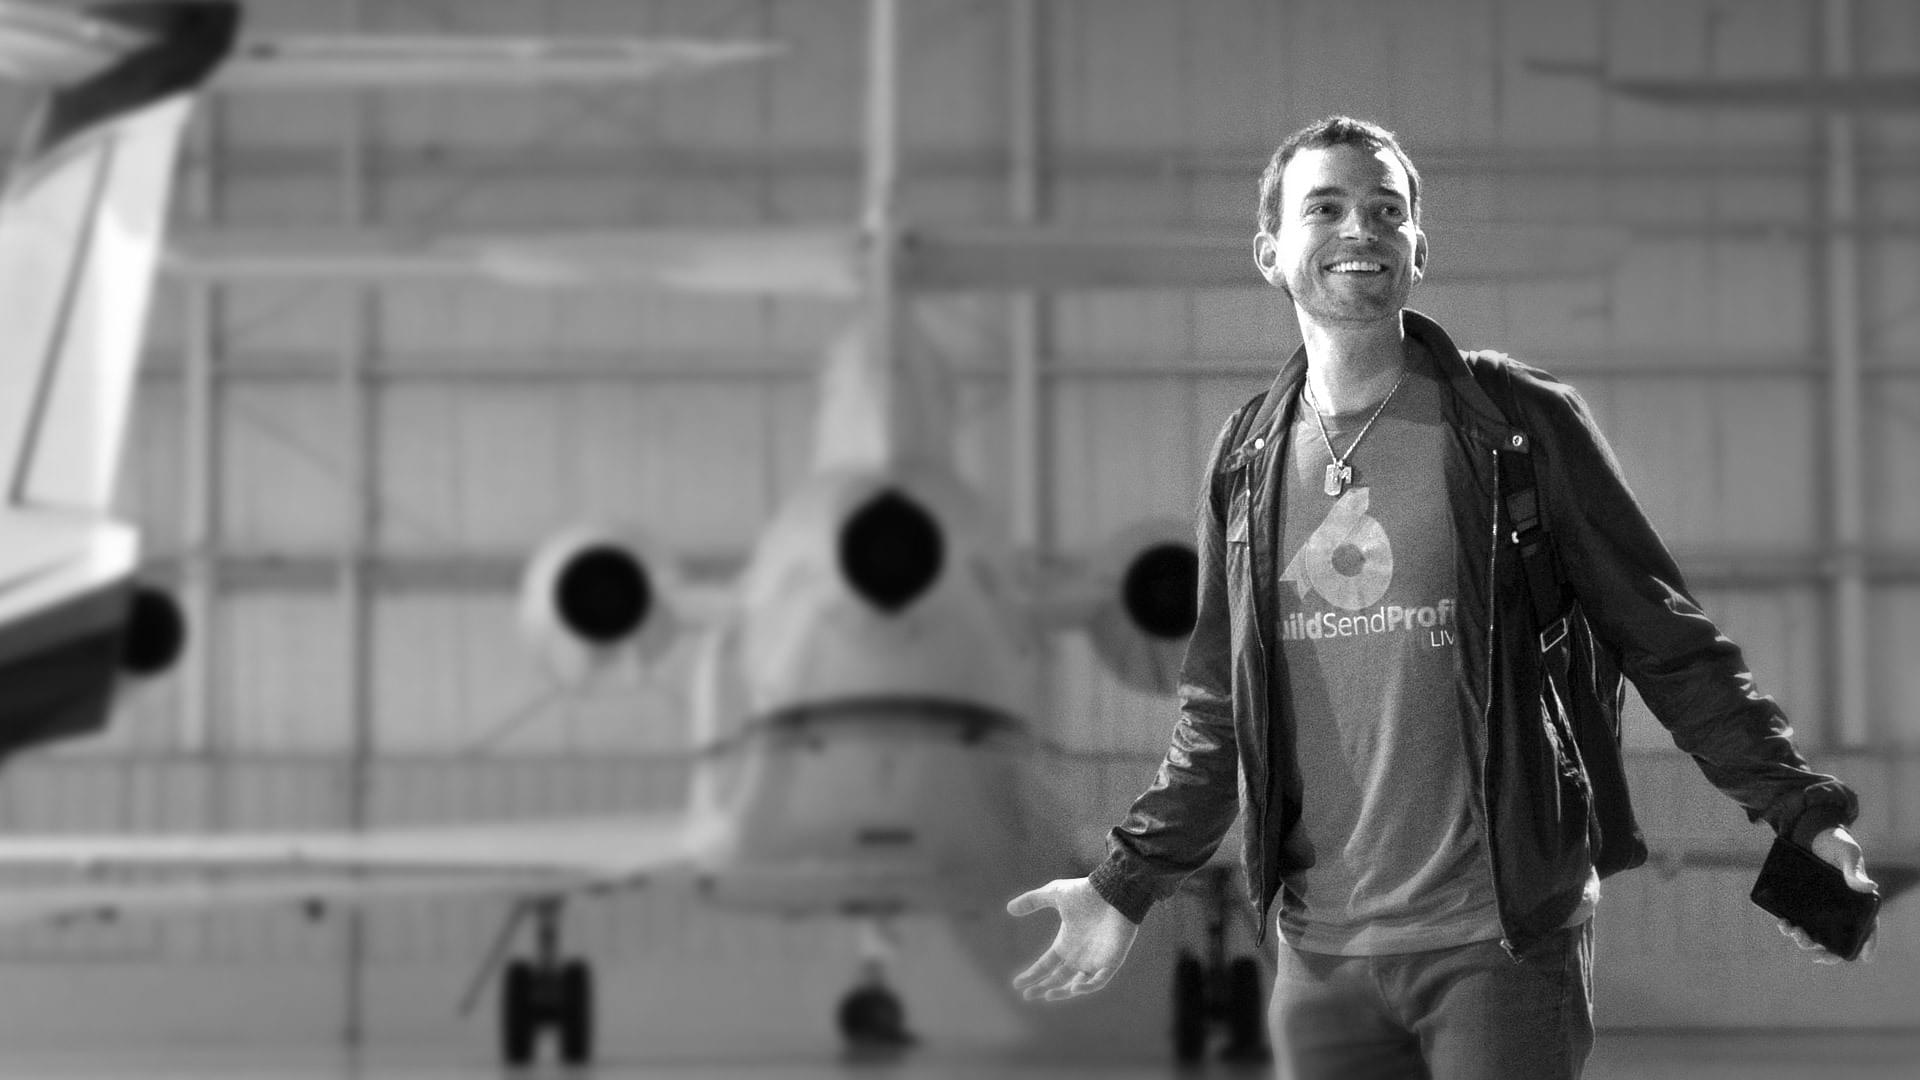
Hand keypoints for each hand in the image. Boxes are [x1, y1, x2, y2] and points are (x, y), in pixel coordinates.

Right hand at [1006, 877, 1139, 1001]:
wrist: (1113, 889)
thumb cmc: (1086, 891)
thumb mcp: (1054, 894)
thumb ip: (1032, 900)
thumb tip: (1009, 908)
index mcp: (1066, 943)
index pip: (1047, 965)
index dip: (1033, 975)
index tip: (1017, 984)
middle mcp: (1079, 955)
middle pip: (1059, 979)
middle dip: (1043, 987)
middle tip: (1028, 995)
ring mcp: (1096, 960)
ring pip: (1078, 985)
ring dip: (1064, 992)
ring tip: (1048, 994)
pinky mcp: (1112, 961)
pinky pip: (1099, 981)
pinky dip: (1088, 987)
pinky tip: (1075, 988)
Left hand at [1777, 825, 1877, 963]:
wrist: (1809, 832)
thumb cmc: (1836, 842)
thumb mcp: (1847, 853)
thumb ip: (1854, 869)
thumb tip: (1868, 886)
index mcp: (1858, 902)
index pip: (1867, 926)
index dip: (1867, 943)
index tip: (1863, 957)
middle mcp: (1839, 909)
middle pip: (1836, 938)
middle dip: (1826, 950)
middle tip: (1814, 952)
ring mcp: (1818, 907)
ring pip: (1814, 933)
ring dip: (1804, 940)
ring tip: (1793, 931)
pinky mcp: (1798, 902)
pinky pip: (1795, 920)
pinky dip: (1788, 926)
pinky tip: (1782, 922)